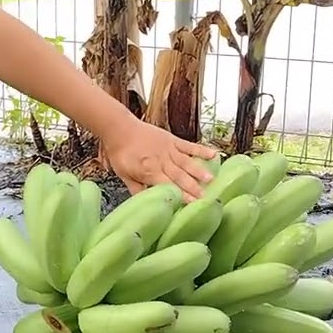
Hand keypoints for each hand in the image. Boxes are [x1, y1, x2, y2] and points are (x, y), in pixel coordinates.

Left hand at [103, 119, 218, 200]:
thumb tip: (145, 204)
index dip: (181, 195)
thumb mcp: (123, 175)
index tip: (193, 204)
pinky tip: (213, 154)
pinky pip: (189, 146)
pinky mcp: (172, 140)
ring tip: (211, 179)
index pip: (168, 186)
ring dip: (199, 171)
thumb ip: (136, 189)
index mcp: (149, 172)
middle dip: (193, 187)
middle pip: (180, 176)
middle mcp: (161, 161)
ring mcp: (168, 150)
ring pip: (187, 162)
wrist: (119, 128)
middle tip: (206, 197)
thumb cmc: (120, 153)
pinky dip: (201, 150)